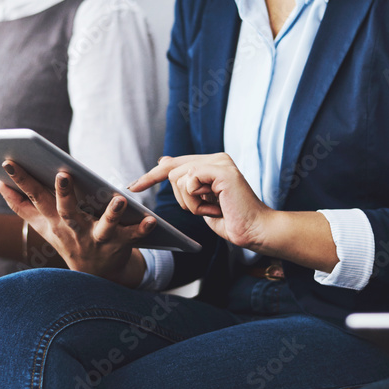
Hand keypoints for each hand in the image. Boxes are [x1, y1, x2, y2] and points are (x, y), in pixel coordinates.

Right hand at [0, 162, 154, 285]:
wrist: (95, 277)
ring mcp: (97, 239)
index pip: (34, 196)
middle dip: (64, 194)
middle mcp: (74, 229)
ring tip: (118, 199)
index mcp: (55, 220)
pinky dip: (141, 229)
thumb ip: (20, 204)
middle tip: (63, 174)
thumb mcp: (42, 225)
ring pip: (104, 227)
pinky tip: (150, 220)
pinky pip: (133, 237)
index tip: (8, 162)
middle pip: (67, 211)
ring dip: (111, 214)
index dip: (20, 180)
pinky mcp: (120, 246)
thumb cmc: (68, 240)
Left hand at [130, 154, 274, 250]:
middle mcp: (216, 158)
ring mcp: (220, 162)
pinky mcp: (222, 171)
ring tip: (213, 209)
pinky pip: (190, 182)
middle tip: (203, 210)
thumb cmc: (232, 220)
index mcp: (211, 163)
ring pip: (178, 178)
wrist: (255, 231)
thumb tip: (163, 160)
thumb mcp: (201, 202)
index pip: (173, 164)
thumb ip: (185, 183)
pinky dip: (197, 202)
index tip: (133, 187)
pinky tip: (216, 208)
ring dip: (190, 203)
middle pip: (171, 171)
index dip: (151, 176)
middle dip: (181, 198)